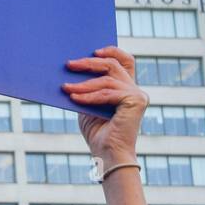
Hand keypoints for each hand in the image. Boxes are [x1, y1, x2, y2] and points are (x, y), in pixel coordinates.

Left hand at [62, 45, 148, 165]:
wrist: (107, 155)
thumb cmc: (97, 131)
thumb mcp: (88, 104)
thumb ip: (86, 87)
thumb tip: (70, 69)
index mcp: (127, 87)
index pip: (125, 60)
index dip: (111, 50)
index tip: (92, 50)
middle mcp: (135, 89)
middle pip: (114, 64)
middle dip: (89, 62)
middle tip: (69, 64)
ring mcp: (138, 95)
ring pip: (107, 78)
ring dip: (83, 83)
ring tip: (65, 87)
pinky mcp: (136, 102)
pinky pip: (107, 93)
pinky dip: (89, 95)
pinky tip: (74, 97)